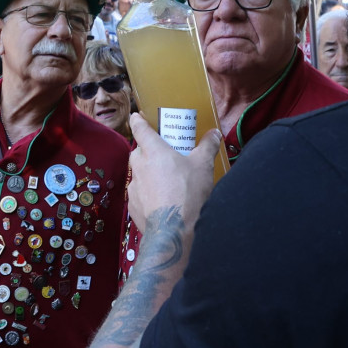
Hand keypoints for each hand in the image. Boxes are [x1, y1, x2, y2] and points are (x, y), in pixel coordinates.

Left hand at [127, 113, 221, 234]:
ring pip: (137, 174)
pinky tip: (160, 200)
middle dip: (145, 150)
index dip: (138, 121)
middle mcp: (139, 167)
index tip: (136, 116)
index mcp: (153, 151)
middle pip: (137, 152)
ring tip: (164, 180)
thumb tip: (214, 133)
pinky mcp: (133, 206)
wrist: (174, 230)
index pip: (140, 130)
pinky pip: (138, 194)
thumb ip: (208, 146)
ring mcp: (134, 187)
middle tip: (160, 154)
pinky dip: (147, 194)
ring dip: (147, 174)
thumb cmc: (188, 192)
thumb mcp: (203, 165)